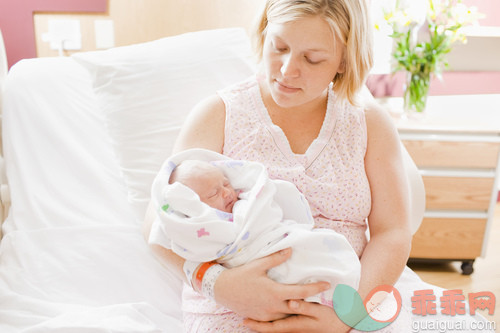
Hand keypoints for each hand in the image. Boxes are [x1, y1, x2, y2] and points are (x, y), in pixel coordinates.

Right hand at [213, 248, 330, 321]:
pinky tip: (291, 309)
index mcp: (275, 292)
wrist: (221, 289)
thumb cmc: (240, 275)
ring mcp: (267, 315)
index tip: (327, 284)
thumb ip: (276, 258)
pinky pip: (278, 319)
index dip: (316, 288)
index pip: (302, 292)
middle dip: (311, 302)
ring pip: (289, 315)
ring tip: (310, 303)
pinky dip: (286, 314)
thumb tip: (290, 250)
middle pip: (299, 306)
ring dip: (299, 309)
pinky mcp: (261, 319)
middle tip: (322, 296)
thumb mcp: (258, 264)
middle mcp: (273, 306)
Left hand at [243, 299, 350, 332]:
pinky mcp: (300, 325)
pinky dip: (273, 320)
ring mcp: (296, 328)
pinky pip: (282, 324)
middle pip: (271, 328)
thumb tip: (290, 302)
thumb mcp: (319, 312)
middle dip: (258, 324)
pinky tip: (270, 315)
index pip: (272, 327)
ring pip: (276, 326)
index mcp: (295, 325)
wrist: (344, 326)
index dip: (258, 325)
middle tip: (243, 318)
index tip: (245, 320)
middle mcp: (293, 329)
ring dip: (264, 322)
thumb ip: (304, 307)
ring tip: (252, 314)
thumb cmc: (332, 318)